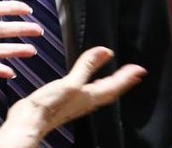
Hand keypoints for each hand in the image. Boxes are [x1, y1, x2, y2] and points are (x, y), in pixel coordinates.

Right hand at [0, 47, 146, 147]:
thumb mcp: (71, 82)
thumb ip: (88, 66)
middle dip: (123, 81)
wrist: (31, 119)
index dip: (128, 77)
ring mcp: (77, 102)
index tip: (139, 69)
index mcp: (91, 96)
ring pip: (101, 92)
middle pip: (111, 90)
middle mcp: (87, 101)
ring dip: (111, 83)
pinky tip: (89, 81)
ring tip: (117, 76)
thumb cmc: (51, 105)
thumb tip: (105, 51)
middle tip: (134, 72)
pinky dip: (95, 84)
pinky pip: (88, 91)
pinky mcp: (67, 101)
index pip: (115, 85)